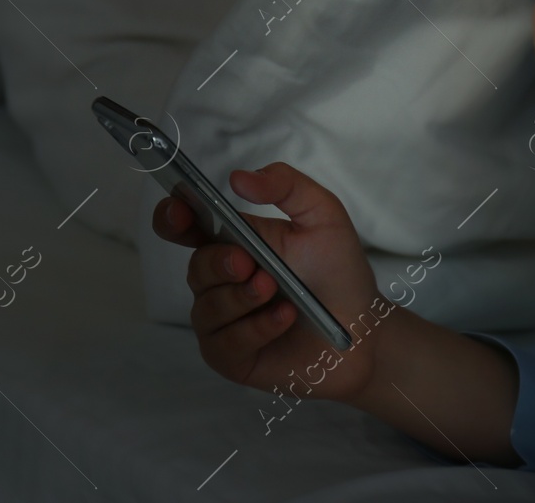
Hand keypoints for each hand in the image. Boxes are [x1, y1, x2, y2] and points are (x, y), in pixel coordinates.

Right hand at [151, 162, 384, 404]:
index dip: (172, 217)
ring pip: (207, 308)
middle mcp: (220, 281)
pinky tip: (284, 318)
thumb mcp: (323, 216)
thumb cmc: (338, 271)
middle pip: (195, 267)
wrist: (363, 330)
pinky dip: (255, 329)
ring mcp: (222, 321)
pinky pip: (225, 343)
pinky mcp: (232, 356)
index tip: (181, 212)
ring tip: (277, 292)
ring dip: (241, 298)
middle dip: (219, 263)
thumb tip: (237, 177)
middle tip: (249, 262)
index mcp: (233, 241)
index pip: (185, 226)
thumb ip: (286, 185)